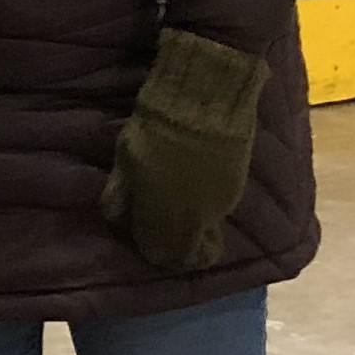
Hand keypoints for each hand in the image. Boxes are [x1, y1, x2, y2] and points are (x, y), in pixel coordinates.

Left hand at [98, 27, 266, 272]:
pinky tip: (198, 182)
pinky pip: (221, 205)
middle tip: (171, 233)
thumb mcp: (125, 160)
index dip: (158, 254)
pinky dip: (209, 203)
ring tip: (182, 203)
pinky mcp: (239, 181)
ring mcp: (222, 201)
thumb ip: (120, 194)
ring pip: (207, 227)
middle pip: (191, 251)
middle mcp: (197, 219)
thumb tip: (115, 217)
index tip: (153, 244)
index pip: (164, 255)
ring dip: (195, 223)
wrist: (204, 98)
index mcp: (165, 217)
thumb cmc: (155, 130)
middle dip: (182, 248)